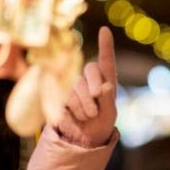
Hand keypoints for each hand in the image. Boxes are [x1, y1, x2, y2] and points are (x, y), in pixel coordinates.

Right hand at [56, 27, 117, 147]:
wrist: (83, 139)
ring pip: (78, 86)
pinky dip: (75, 110)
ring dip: (85, 105)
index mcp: (106, 82)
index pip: (106, 61)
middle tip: (96, 105)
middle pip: (90, 69)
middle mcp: (89, 80)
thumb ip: (108, 99)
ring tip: (89, 116)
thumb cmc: (101, 124)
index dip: (105, 45)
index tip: (105, 30)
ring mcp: (73, 86)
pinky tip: (77, 117)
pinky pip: (66, 98)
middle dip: (95, 86)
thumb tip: (106, 86)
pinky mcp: (60, 96)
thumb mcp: (110, 114)